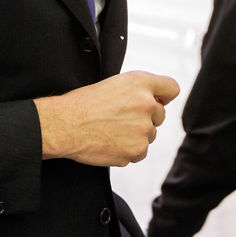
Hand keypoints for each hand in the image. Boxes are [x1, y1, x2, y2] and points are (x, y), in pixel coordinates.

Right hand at [37, 70, 180, 166]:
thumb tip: (157, 103)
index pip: (171, 89)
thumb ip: (140, 89)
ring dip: (135, 135)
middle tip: (120, 118)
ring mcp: (143, 129)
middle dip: (145, 118)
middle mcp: (146, 104)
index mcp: (141, 83)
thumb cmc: (83, 103)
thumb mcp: (114, 83)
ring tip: (111, 130)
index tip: (157, 101)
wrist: (64, 125)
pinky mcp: (136, 150)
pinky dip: (127, 150)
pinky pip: (139, 152)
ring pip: (149, 135)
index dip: (163, 96)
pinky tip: (109, 141)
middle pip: (160, 115)